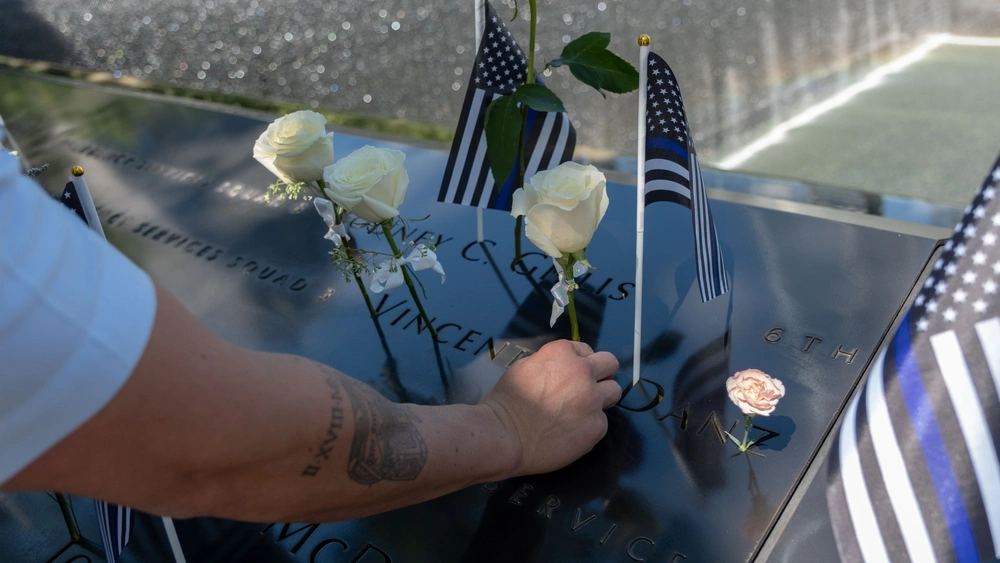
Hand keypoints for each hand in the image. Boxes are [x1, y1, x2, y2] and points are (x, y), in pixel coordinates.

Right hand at [479, 340, 620, 476]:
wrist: (505, 435)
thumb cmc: (506, 401)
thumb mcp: (525, 367)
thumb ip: (550, 364)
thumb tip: (560, 370)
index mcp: (563, 353)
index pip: (586, 350)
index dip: (580, 363)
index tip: (572, 375)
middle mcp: (583, 372)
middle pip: (610, 364)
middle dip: (601, 374)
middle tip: (587, 388)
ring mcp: (593, 399)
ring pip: (614, 392)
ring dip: (601, 399)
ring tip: (582, 411)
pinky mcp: (597, 426)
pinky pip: (601, 422)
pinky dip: (589, 426)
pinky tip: (571, 432)